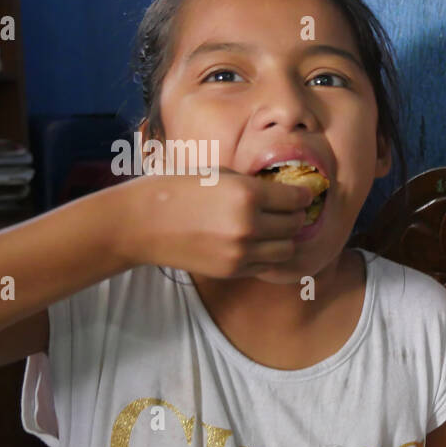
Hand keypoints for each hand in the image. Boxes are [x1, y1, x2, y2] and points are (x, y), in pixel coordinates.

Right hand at [124, 170, 312, 276]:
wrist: (142, 223)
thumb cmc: (178, 190)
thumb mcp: (220, 175)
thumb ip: (254, 185)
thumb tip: (283, 193)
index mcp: (247, 194)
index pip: (296, 199)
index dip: (302, 195)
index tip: (302, 194)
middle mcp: (249, 225)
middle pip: (295, 224)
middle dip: (295, 216)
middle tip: (289, 210)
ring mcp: (242, 251)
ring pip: (287, 249)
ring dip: (285, 238)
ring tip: (275, 229)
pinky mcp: (233, 270)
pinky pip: (267, 264)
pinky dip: (268, 255)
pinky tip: (258, 243)